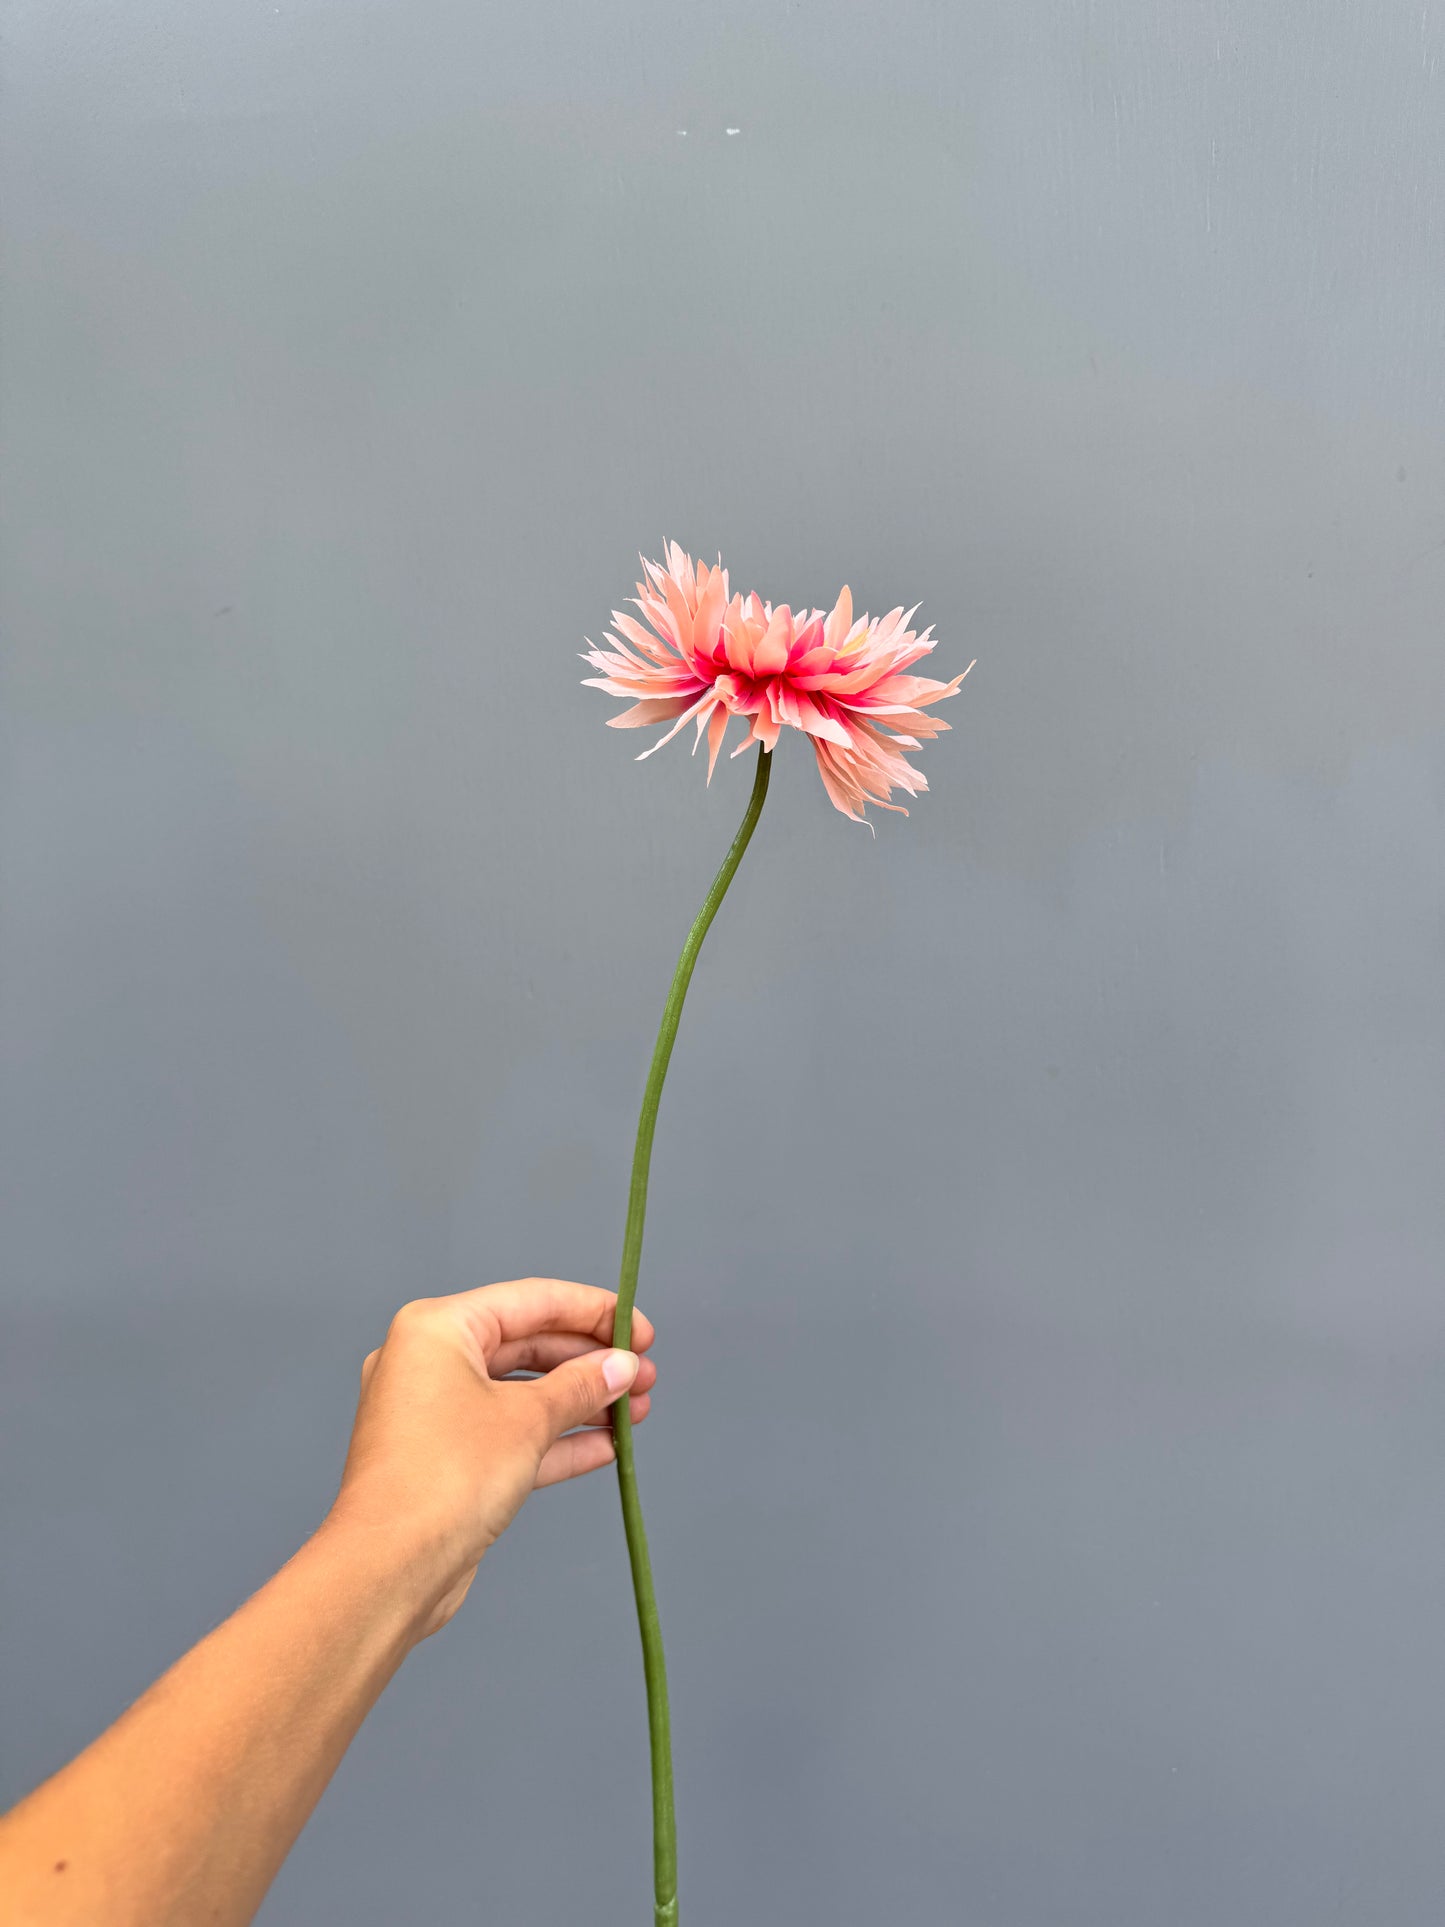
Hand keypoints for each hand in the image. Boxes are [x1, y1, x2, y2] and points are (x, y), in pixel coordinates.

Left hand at [327, 1278, 655, 1639]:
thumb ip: (579, 1387)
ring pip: (522, 1395)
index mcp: (437, 1328)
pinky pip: (510, 1436)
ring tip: (637, 1412)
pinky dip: (556, 1439)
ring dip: (581, 1403)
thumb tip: (621, 1366)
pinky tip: (606, 1446)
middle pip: (528, 1346)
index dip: (593, 1312)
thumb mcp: (527, 1420)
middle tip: (643, 1376)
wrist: (389, 1570)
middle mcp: (429, 1362)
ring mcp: (435, 1414)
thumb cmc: (444, 1478)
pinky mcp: (446, 1461)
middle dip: (591, 1363)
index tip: (640, 1330)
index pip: (531, 1301)